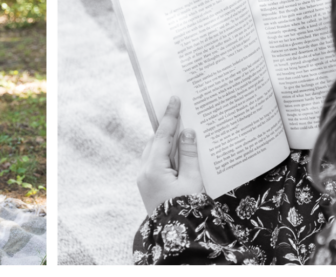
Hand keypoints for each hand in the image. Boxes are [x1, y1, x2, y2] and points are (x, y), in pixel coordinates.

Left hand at [137, 96, 205, 215]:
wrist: (176, 237)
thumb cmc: (186, 208)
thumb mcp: (192, 180)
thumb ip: (188, 154)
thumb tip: (187, 132)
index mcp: (154, 168)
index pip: (162, 135)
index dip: (170, 117)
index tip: (174, 99)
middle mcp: (144, 171)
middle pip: (155, 141)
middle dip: (167, 127)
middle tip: (180, 112)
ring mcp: (143, 179)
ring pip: (153, 151)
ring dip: (166, 140)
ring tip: (181, 130)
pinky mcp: (147, 185)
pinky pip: (154, 161)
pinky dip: (164, 153)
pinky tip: (177, 151)